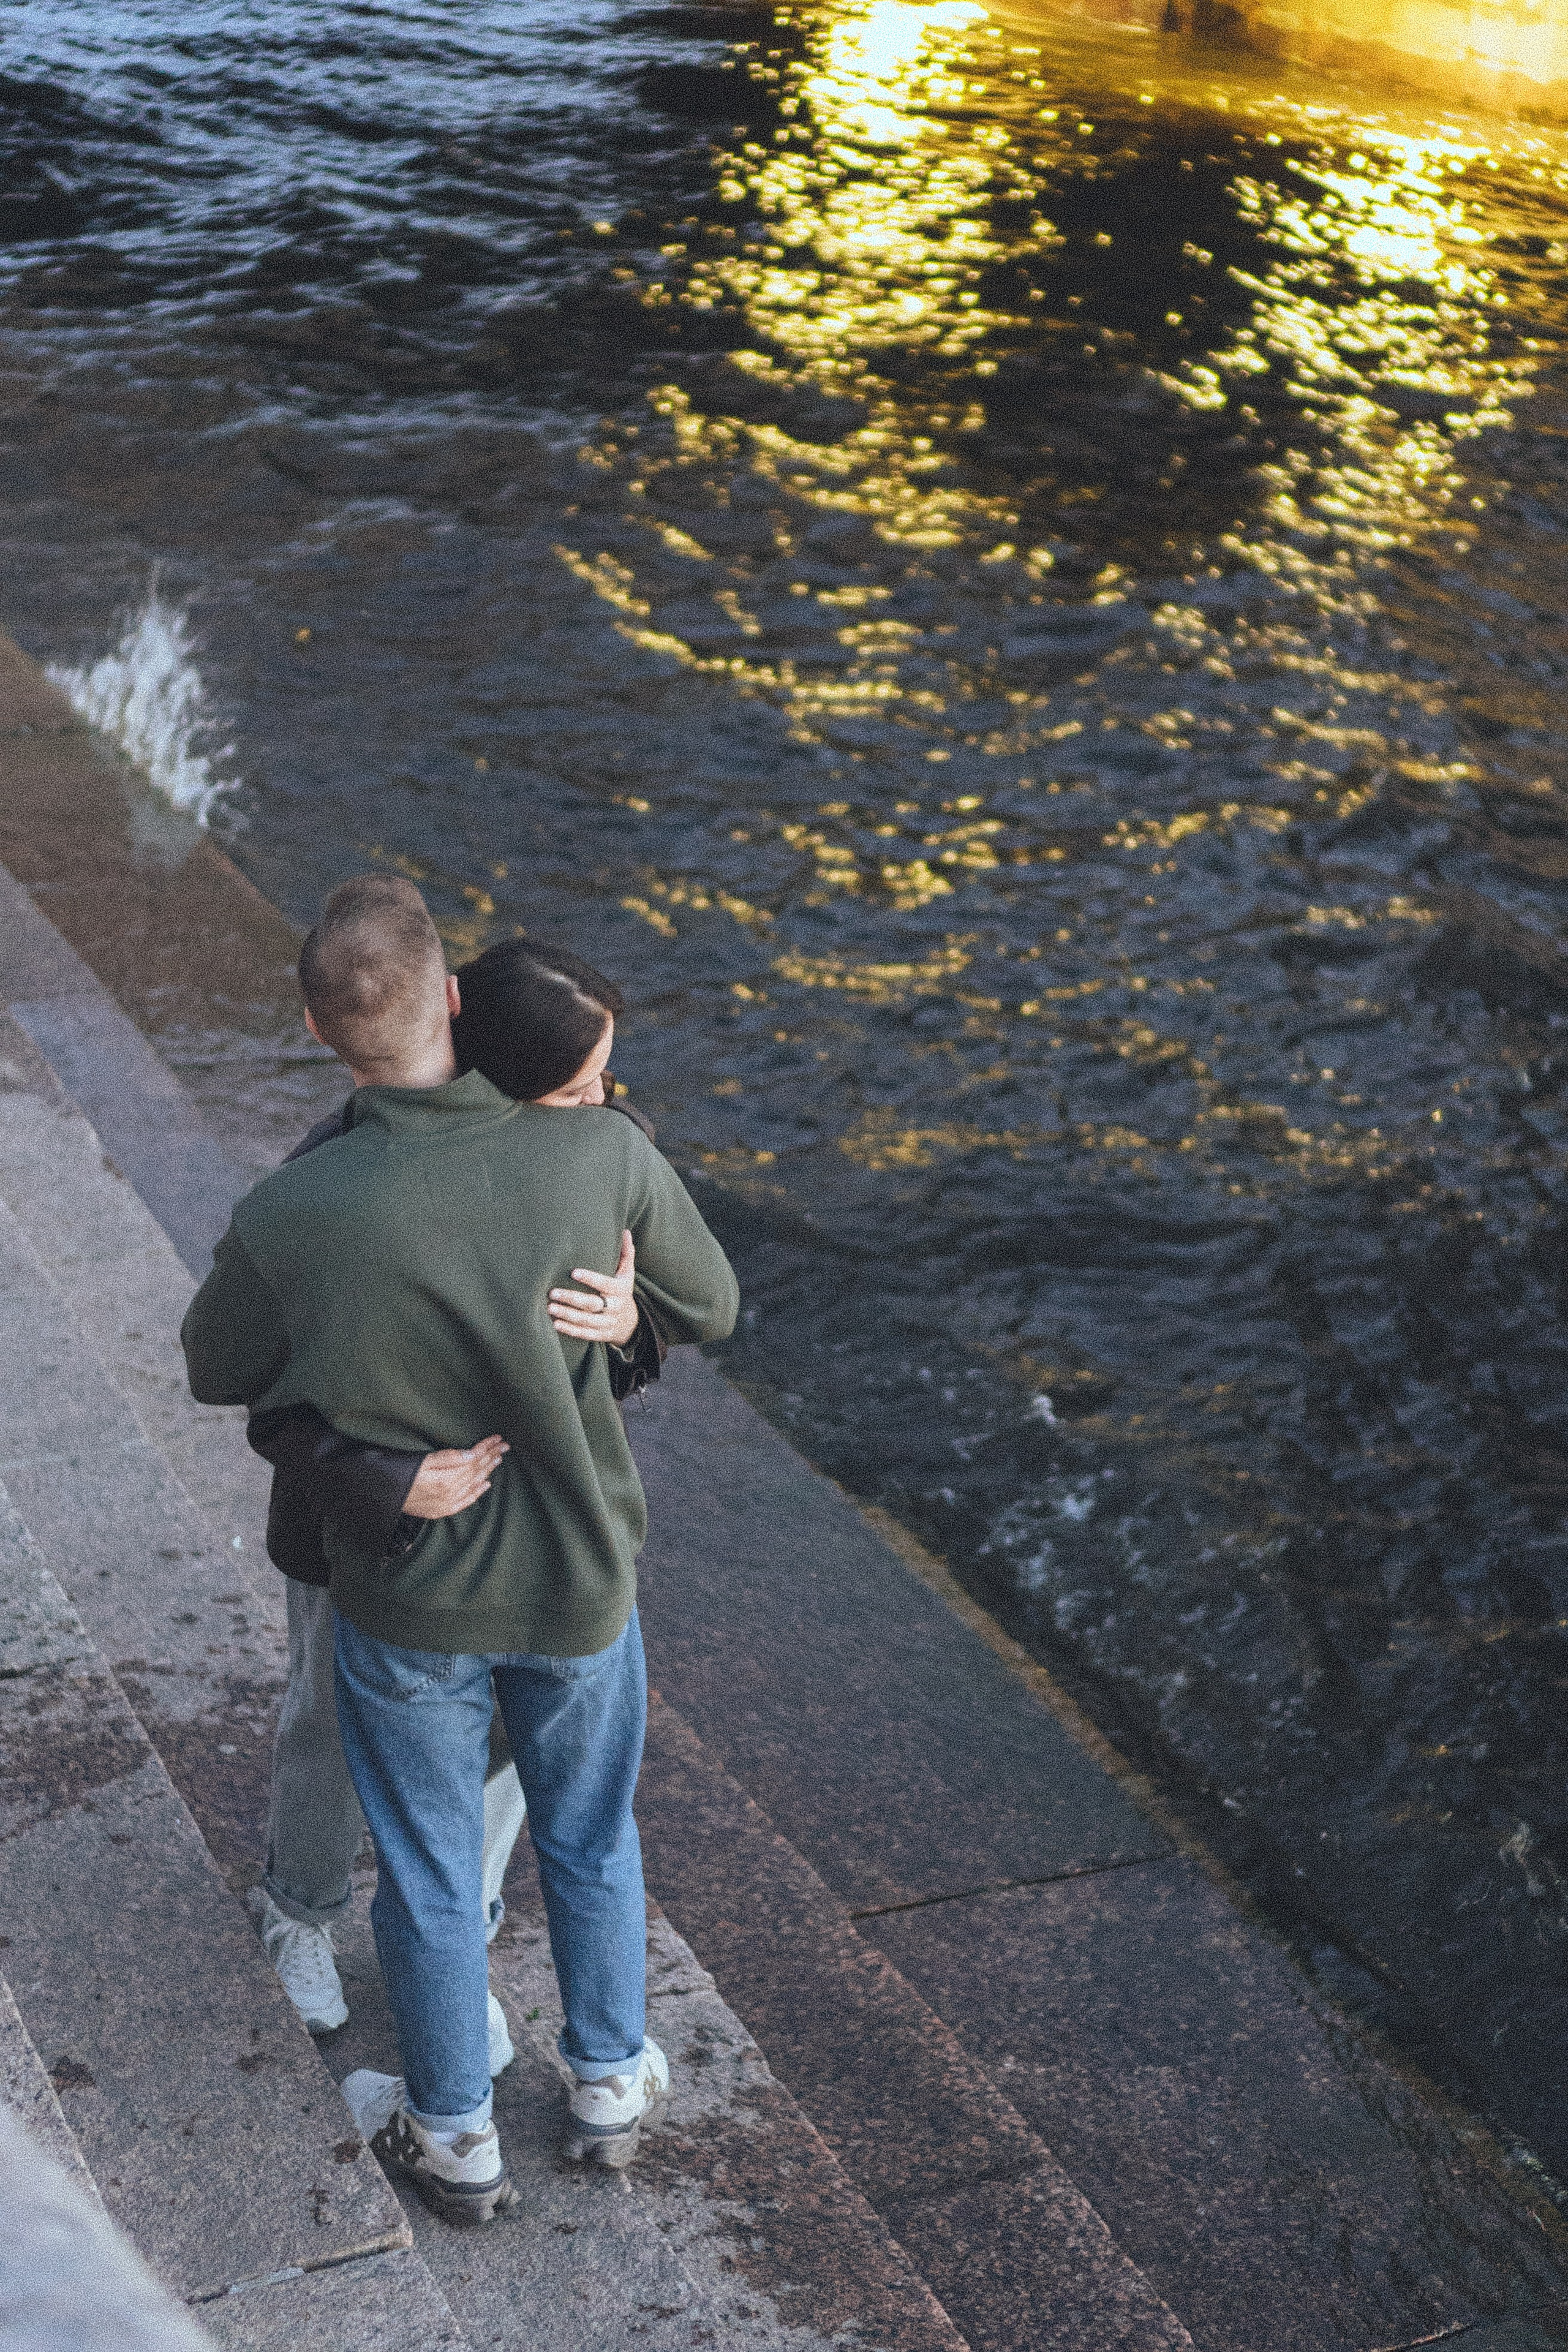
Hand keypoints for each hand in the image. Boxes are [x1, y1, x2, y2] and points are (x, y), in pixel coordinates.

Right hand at [403, 1435, 508, 1519]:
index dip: (486, 1447)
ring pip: (473, 1484)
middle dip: (491, 1456)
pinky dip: (477, 1492)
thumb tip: (471, 1454)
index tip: (497, 1438)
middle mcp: (449, 1493)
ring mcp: (447, 1503)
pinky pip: (465, 1501)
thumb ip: (447, 1458)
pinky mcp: (442, 1510)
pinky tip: (486, 1484)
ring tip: (498, 1458)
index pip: (472, 1459)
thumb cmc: (398, 1476)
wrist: (382, 1500)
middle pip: (475, 1471)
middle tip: (505, 1445)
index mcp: (445, 1479)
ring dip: (487, 1471)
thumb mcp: (420, 1462)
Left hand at [549, 1230, 637, 1346]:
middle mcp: (614, 1308)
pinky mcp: (600, 1335)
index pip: (604, 1284)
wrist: (631, 1323)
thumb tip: (625, 1232)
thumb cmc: (622, 1291)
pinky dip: (570, 1330)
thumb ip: (625, 1254)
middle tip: (552, 1292)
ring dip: (567, 1315)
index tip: (573, 1272)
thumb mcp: (627, 1274)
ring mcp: (607, 1323)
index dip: (590, 1279)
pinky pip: (584, 1334)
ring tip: (550, 1308)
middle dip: (572, 1298)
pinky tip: (555, 1323)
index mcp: (619, 1291)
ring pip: (586, 1320)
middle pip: (592, 1304)